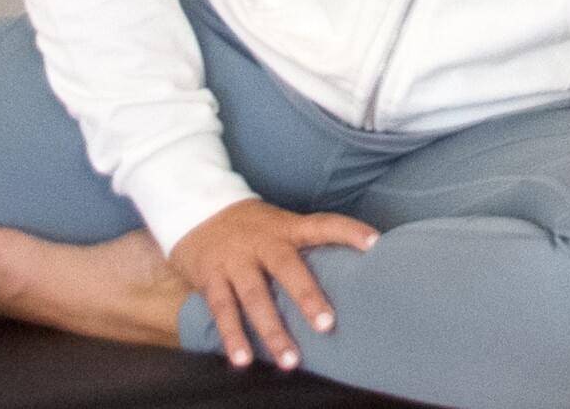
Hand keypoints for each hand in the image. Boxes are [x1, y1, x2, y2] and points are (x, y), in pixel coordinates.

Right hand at [168, 199, 376, 369]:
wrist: (194, 208)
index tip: (375, 242)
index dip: (348, 230)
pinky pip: (222, 309)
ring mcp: (235, 260)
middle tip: (327, 325)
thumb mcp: (279, 225)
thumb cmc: (251, 228)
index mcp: (285, 228)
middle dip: (307, 297)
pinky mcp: (211, 276)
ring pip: (255, 296)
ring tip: (290, 361)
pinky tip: (243, 359)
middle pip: (287, 267)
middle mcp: (262, 242)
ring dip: (272, 331)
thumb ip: (304, 246)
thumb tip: (351, 270)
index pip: (322, 224)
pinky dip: (233, 336)